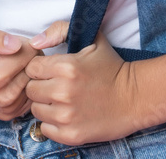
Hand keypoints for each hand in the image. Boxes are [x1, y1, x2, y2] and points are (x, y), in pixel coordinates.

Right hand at [0, 25, 41, 119]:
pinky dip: (25, 82)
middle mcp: (2, 97)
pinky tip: (10, 74)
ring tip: (7, 61)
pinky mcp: (8, 113)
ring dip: (26, 69)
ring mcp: (5, 108)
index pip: (30, 53)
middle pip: (35, 67)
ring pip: (35, 81)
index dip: (24, 41)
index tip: (10, 41)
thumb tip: (15, 44)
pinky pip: (30, 94)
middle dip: (27, 55)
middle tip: (9, 50)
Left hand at [25, 23, 140, 145]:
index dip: (40, 68)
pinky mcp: (71, 135)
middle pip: (31, 90)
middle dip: (41, 86)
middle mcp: (63, 92)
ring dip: (46, 105)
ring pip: (36, 110)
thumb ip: (60, 30)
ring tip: (63, 100)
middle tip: (57, 85)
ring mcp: (67, 116)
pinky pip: (45, 129)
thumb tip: (35, 43)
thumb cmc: (111, 67)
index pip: (32, 68)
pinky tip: (67, 114)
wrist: (135, 98)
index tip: (51, 71)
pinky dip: (53, 122)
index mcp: (66, 67)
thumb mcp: (92, 39)